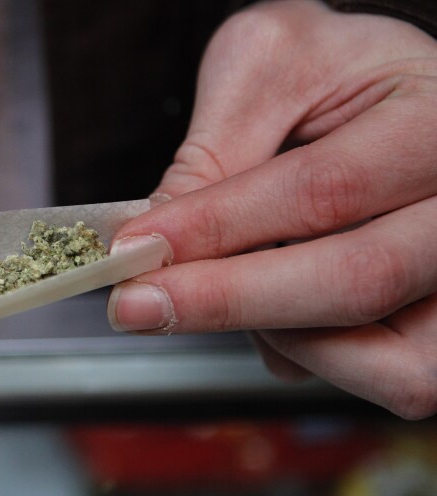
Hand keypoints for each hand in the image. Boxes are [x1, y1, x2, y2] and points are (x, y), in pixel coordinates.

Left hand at [108, 0, 436, 418]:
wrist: (392, 93)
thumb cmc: (336, 74)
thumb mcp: (268, 68)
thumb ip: (214, 151)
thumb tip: (155, 241)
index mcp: (434, 122)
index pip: (323, 189)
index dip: (218, 227)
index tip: (137, 247)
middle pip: (359, 281)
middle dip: (228, 301)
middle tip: (138, 305)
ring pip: (386, 359)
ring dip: (279, 336)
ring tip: (224, 291)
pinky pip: (388, 377)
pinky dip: (314, 358)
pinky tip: (278, 313)